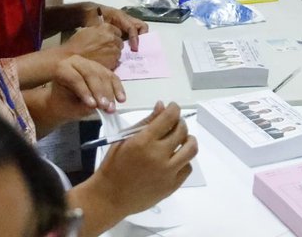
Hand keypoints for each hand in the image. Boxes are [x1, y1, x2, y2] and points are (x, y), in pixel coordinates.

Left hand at [44, 54, 126, 121]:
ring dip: (110, 92)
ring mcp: (92, 64)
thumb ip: (81, 106)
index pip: (75, 78)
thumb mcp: (67, 107)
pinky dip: (118, 89)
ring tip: (112, 107)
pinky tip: (121, 99)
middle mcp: (77, 62)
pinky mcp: (102, 70)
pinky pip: (112, 78)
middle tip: (105, 106)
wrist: (63, 100)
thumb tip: (96, 106)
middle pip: (91, 74)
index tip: (92, 106)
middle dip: (100, 91)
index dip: (84, 91)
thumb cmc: (62, 103)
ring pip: (104, 75)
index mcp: (63, 68)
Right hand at [64, 23, 125, 69]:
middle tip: (103, 50)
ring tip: (101, 57)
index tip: (106, 41)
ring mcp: (114, 50)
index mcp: (106, 27)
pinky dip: (111, 62)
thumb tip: (106, 31)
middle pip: (120, 42)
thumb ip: (100, 30)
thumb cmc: (76, 44)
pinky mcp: (113, 62)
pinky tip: (101, 62)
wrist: (69, 59)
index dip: (113, 37)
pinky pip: (116, 62)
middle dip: (114, 46)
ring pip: (119, 52)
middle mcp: (112, 38)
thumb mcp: (88, 30)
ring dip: (113, 54)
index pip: (118, 32)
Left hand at [87, 4, 147, 51]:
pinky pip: (132, 34)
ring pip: (139, 30)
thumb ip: (102, 33)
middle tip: (137, 49)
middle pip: (141, 26)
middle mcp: (125, 19)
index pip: (132, 27)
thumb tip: (112, 45)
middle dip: (142, 37)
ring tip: (133, 50)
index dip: (135, 38)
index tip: (134, 49)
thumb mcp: (95, 25)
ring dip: (139, 40)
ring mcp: (125, 24)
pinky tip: (127, 50)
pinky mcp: (123, 29)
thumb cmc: (91, 17)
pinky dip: (133, 41)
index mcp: (119, 16)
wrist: (86, 12)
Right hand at [88, 102, 197, 219]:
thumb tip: (162, 105)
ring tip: (181, 140)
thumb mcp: (124, 139)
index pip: (169, 117)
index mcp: (144, 142)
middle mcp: (158, 155)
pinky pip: (187, 167)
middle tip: (174, 124)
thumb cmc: (114, 166)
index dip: (174, 108)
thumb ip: (146, 122)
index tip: (173, 107)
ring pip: (191, 149)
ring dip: (188, 140)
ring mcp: (167, 172)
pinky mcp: (172, 186)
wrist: (110, 197)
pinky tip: (175, 159)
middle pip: (182, 131)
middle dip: (180, 122)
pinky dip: (184, 160)